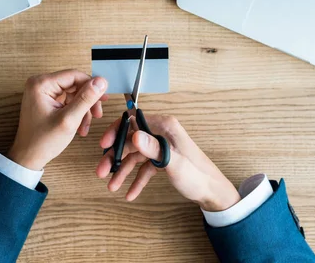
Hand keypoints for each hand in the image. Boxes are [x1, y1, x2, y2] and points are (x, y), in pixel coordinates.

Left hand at [8, 70, 107, 170]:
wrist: (28, 157)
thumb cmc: (42, 141)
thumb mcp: (69, 119)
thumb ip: (86, 99)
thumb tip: (101, 82)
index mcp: (41, 84)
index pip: (75, 75)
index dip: (91, 86)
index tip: (103, 97)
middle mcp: (40, 84)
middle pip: (75, 84)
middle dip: (87, 100)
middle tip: (98, 113)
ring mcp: (42, 92)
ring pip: (73, 93)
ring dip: (83, 108)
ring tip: (86, 125)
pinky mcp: (46, 99)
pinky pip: (67, 100)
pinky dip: (75, 111)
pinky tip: (80, 124)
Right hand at [96, 115, 240, 211]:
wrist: (213, 193)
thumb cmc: (198, 176)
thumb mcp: (174, 163)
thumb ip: (154, 149)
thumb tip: (134, 136)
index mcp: (165, 126)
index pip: (133, 121)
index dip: (116, 132)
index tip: (103, 145)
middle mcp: (162, 133)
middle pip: (131, 141)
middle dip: (115, 157)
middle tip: (101, 171)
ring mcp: (161, 147)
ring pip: (135, 156)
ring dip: (122, 171)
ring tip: (111, 186)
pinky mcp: (162, 161)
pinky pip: (144, 168)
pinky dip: (136, 180)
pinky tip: (129, 193)